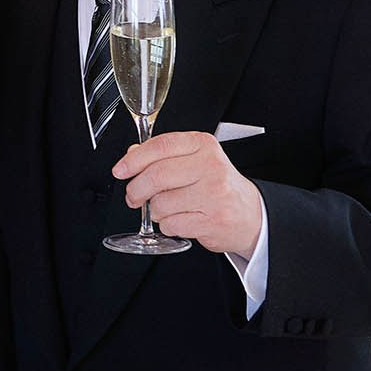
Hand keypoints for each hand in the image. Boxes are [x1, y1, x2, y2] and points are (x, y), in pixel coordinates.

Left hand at [112, 131, 264, 255]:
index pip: (160, 146)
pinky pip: (171, 224)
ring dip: (155, 210)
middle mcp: (211, 167)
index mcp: (203, 145)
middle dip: (136, 189)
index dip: (134, 159)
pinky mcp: (212, 220)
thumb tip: (131, 154)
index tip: (120, 170)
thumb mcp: (195, 160)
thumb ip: (163, 155)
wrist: (250, 214)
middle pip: (156, 175)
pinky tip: (180, 219)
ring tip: (169, 208)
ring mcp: (213, 194)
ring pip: (161, 203)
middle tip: (134, 196)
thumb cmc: (218, 185)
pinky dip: (168, 225)